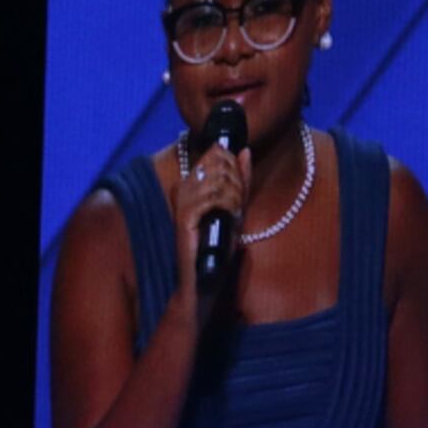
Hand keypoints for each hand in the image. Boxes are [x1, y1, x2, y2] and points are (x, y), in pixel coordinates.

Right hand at [168, 137, 253, 314]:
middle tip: (237, 205)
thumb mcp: (234, 207)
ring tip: (234, 213)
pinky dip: (228, 204)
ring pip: (218, 178)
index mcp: (194, 181)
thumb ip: (240, 179)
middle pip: (218, 163)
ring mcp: (183, 199)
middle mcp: (184, 185)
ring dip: (234, 195)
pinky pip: (213, 197)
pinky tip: (230, 217)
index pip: (216, 154)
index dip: (235, 166)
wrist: (203, 277)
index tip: (240, 189)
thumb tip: (243, 149)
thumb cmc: (218, 245)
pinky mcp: (185, 215)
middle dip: (236, 181)